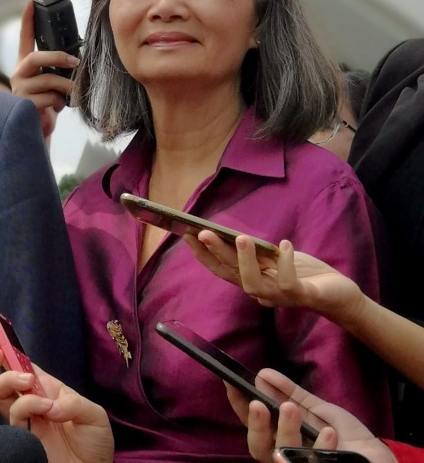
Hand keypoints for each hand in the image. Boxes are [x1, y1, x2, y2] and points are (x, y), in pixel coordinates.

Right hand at [0, 329, 113, 462]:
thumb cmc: (94, 443)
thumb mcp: (94, 415)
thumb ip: (73, 403)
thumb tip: (50, 404)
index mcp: (46, 388)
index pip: (20, 364)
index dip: (6, 347)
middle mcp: (30, 401)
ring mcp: (25, 419)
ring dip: (8, 380)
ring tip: (28, 383)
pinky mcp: (22, 436)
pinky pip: (13, 416)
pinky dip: (26, 405)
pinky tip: (46, 408)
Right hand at [10, 1, 78, 143]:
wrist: (38, 131)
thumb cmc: (48, 105)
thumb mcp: (53, 83)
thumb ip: (57, 70)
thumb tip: (76, 60)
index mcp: (26, 66)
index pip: (25, 38)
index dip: (28, 20)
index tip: (31, 2)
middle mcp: (19, 74)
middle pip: (36, 57)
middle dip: (57, 57)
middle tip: (75, 61)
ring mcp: (20, 89)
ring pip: (47, 80)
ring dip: (65, 87)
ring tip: (70, 95)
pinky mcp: (24, 104)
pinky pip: (48, 98)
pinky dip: (58, 103)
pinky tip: (55, 109)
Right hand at [184, 231, 365, 325]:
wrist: (340, 295)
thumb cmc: (306, 275)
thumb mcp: (277, 259)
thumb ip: (259, 254)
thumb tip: (236, 236)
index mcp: (252, 280)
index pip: (221, 269)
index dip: (203, 255)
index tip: (187, 234)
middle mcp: (261, 291)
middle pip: (231, 274)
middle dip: (215, 252)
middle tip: (203, 232)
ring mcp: (280, 296)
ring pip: (253, 284)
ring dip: (245, 261)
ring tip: (241, 238)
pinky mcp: (302, 296)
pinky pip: (289, 283)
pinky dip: (285, 262)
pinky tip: (284, 244)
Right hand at [225, 369, 394, 462]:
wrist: (375, 458)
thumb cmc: (345, 436)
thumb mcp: (316, 409)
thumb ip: (290, 394)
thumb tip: (262, 374)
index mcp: (279, 437)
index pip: (251, 422)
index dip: (239, 404)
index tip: (231, 382)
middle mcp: (283, 455)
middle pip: (257, 446)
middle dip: (255, 424)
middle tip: (259, 403)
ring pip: (280, 456)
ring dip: (285, 430)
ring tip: (292, 409)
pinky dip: (320, 448)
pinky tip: (329, 432)